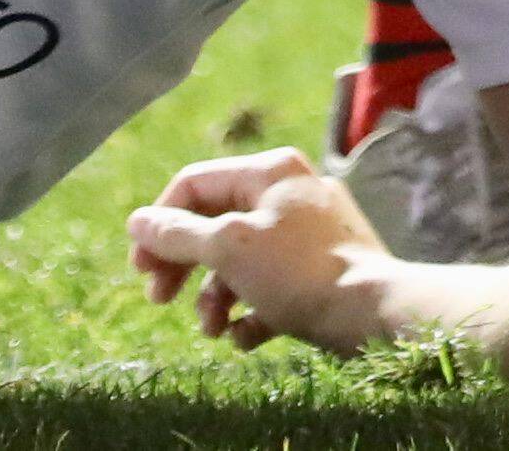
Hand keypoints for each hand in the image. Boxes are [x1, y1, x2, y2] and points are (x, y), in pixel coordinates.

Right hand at [130, 152, 409, 352]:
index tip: (139, 268)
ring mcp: (304, 233)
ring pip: (237, 264)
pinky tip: (247, 336)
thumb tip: (138, 220)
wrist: (369, 310)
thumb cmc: (297, 269)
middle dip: (181, 266)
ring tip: (214, 329)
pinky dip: (248, 316)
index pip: (194, 185)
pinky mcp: (315, 272)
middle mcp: (288, 194)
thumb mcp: (227, 247)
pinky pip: (265, 291)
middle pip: (212, 225)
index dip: (159, 223)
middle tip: (159, 299)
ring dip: (213, 300)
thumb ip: (178, 233)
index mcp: (269, 172)